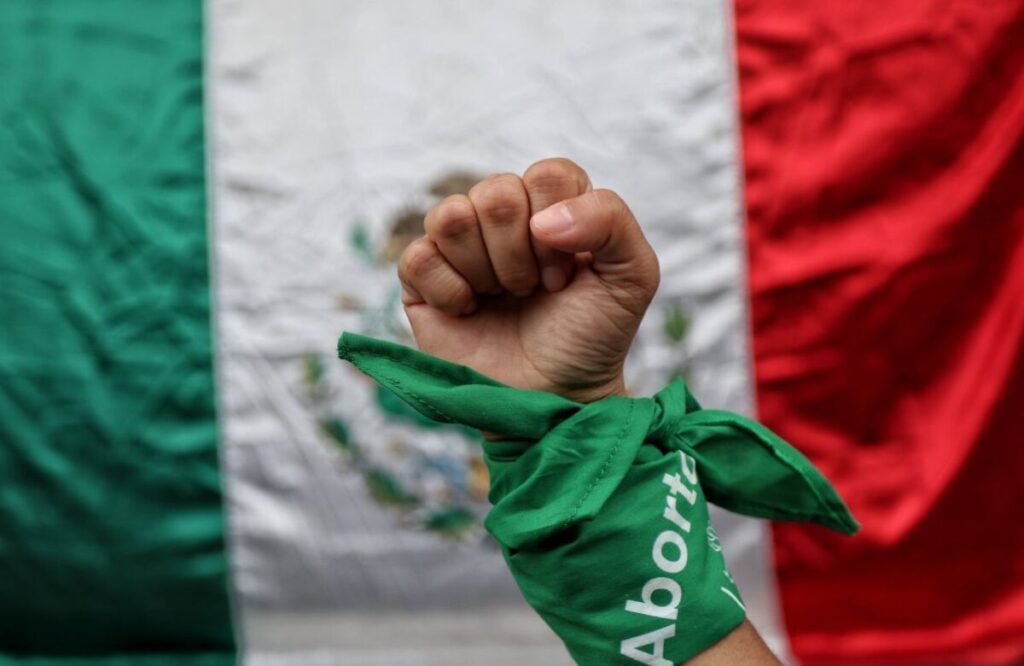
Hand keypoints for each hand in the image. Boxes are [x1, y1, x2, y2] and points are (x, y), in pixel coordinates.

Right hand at [398, 158, 658, 402]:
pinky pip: (418, 256)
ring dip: (485, 270)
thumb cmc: (592, 336)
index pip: (548, 174)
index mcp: (553, 204)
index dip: (558, 225)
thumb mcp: (633, 277)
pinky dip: (449, 292)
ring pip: (451, 215)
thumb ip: (611, 220)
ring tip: (503, 298)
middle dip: (521, 255)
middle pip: (495, 192)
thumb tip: (542, 220)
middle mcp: (503, 217)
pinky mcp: (423, 279)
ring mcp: (460, 245)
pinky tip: (469, 311)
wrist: (555, 396)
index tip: (565, 276)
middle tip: (534, 290)